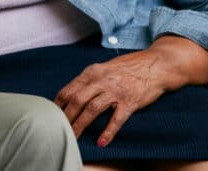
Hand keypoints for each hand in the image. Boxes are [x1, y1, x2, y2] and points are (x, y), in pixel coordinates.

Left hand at [54, 36, 207, 146]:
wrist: (156, 65)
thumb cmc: (128, 68)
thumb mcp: (103, 69)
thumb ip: (89, 80)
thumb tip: (72, 94)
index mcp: (92, 72)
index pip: (69, 89)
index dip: (58, 104)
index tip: (51, 114)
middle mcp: (101, 80)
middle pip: (77, 100)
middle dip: (65, 116)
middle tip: (58, 128)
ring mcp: (116, 91)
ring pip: (92, 109)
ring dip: (81, 124)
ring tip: (74, 136)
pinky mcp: (130, 102)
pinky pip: (116, 119)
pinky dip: (108, 131)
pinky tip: (101, 142)